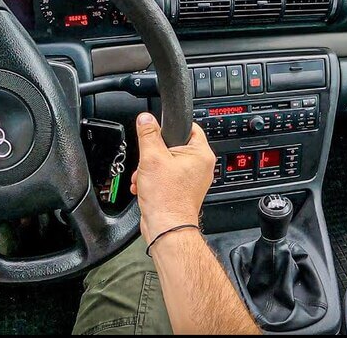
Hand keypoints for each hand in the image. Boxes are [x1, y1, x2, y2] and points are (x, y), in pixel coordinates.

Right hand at [131, 113, 215, 242]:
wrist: (166, 228)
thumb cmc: (166, 198)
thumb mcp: (152, 158)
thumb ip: (148, 134)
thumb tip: (146, 118)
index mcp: (201, 154)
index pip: (189, 127)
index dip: (170, 127)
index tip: (157, 132)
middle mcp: (201, 166)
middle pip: (173, 146)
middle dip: (154, 154)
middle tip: (148, 162)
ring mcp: (192, 179)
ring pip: (167, 162)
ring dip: (150, 168)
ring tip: (144, 177)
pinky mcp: (183, 190)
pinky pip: (166, 176)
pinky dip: (154, 179)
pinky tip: (145, 186)